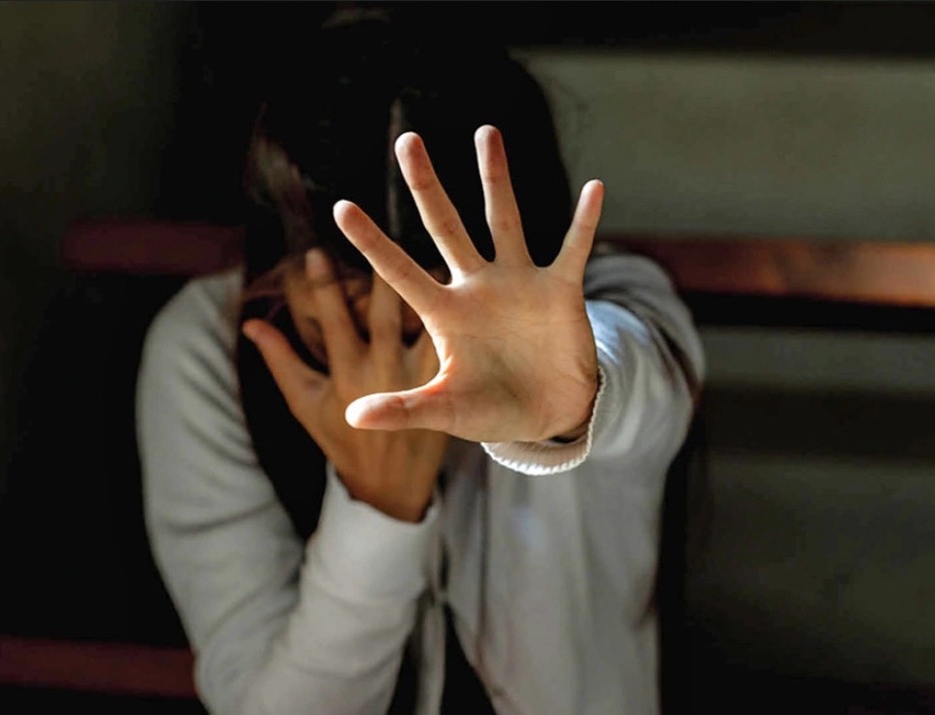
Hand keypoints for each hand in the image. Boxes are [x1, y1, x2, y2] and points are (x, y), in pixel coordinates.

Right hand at [243, 249, 447, 522]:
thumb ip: (282, 360)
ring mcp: (419, 375)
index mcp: (346, 372)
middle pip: (384, 307)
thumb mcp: (307, 404)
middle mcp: (383, 369)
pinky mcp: (446, 381)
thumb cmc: (343, 442)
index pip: (332, 316)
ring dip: (423, 278)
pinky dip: (454, 307)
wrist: (395, 485)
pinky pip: (446, 338)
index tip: (317, 251)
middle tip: (382, 230)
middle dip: (379, 268)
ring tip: (426, 241)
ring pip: (422, 316)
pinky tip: (457, 277)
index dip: (322, 284)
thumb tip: (250, 323)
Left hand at [338, 125, 604, 443]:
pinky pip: (573, 248)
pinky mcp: (560, 291)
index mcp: (445, 315)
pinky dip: (584, 221)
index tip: (339, 207)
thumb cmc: (492, 411)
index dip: (372, 242)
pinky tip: (594, 188)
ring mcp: (518, 284)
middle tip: (407, 140)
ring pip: (503, 219)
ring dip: (495, 178)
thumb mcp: (445, 411)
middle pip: (445, 226)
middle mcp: (477, 287)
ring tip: (486, 132)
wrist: (549, 416)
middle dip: (426, 186)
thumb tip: (353, 416)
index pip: (400, 271)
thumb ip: (404, 410)